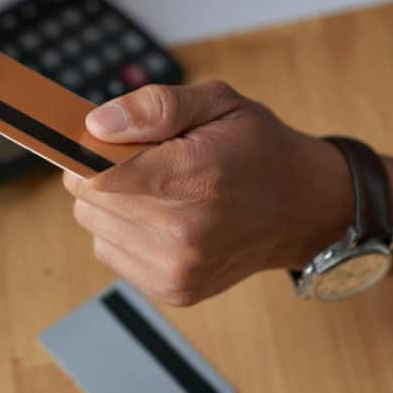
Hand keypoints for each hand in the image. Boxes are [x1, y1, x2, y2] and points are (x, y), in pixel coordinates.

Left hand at [63, 82, 352, 305]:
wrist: (305, 208)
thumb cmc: (258, 148)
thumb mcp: (216, 102)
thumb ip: (154, 107)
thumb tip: (97, 125)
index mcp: (193, 178)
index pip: (93, 174)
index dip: (89, 151)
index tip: (106, 138)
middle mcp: (183, 233)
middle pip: (87, 199)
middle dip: (103, 172)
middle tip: (146, 159)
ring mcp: (177, 269)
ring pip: (94, 226)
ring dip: (113, 204)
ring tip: (161, 188)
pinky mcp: (173, 290)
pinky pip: (111, 252)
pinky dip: (126, 232)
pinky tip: (164, 217)